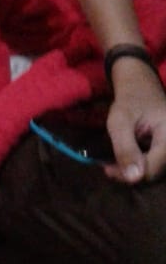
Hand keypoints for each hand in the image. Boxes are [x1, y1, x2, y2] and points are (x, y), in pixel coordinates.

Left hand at [104, 62, 165, 182]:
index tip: (107, 170)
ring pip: (155, 170)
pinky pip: (155, 163)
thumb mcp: (120, 121)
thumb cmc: (130, 99)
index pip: (154, 169)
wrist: (140, 84)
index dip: (130, 175)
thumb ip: (126, 149)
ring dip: (134, 170)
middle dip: (131, 174)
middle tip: (108, 168)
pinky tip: (125, 159)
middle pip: (156, 173)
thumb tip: (134, 179)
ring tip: (114, 164)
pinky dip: (139, 164)